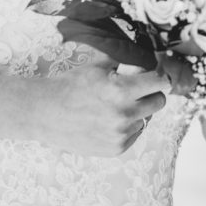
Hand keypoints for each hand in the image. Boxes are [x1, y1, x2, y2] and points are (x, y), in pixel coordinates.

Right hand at [35, 59, 167, 157]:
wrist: (46, 113)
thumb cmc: (71, 85)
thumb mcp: (98, 66)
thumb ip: (126, 62)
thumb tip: (147, 56)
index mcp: (121, 90)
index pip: (160, 82)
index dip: (160, 76)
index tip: (158, 75)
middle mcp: (124, 115)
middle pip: (159, 102)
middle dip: (151, 92)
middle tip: (137, 89)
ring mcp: (121, 135)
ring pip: (146, 118)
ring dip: (137, 111)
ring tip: (114, 105)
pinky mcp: (116, 149)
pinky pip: (135, 134)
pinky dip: (128, 126)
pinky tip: (109, 120)